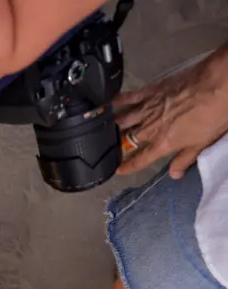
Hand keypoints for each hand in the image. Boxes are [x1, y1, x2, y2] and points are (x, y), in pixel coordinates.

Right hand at [116, 46, 227, 177]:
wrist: (217, 84)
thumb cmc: (214, 114)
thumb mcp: (203, 142)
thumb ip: (185, 158)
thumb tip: (174, 174)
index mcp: (163, 143)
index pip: (141, 160)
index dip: (128, 166)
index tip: (118, 170)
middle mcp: (150, 128)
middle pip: (128, 140)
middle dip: (116, 147)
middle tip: (108, 150)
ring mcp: (148, 109)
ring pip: (123, 120)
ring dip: (112, 127)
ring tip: (102, 131)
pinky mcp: (151, 91)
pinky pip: (130, 97)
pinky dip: (118, 101)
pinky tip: (109, 103)